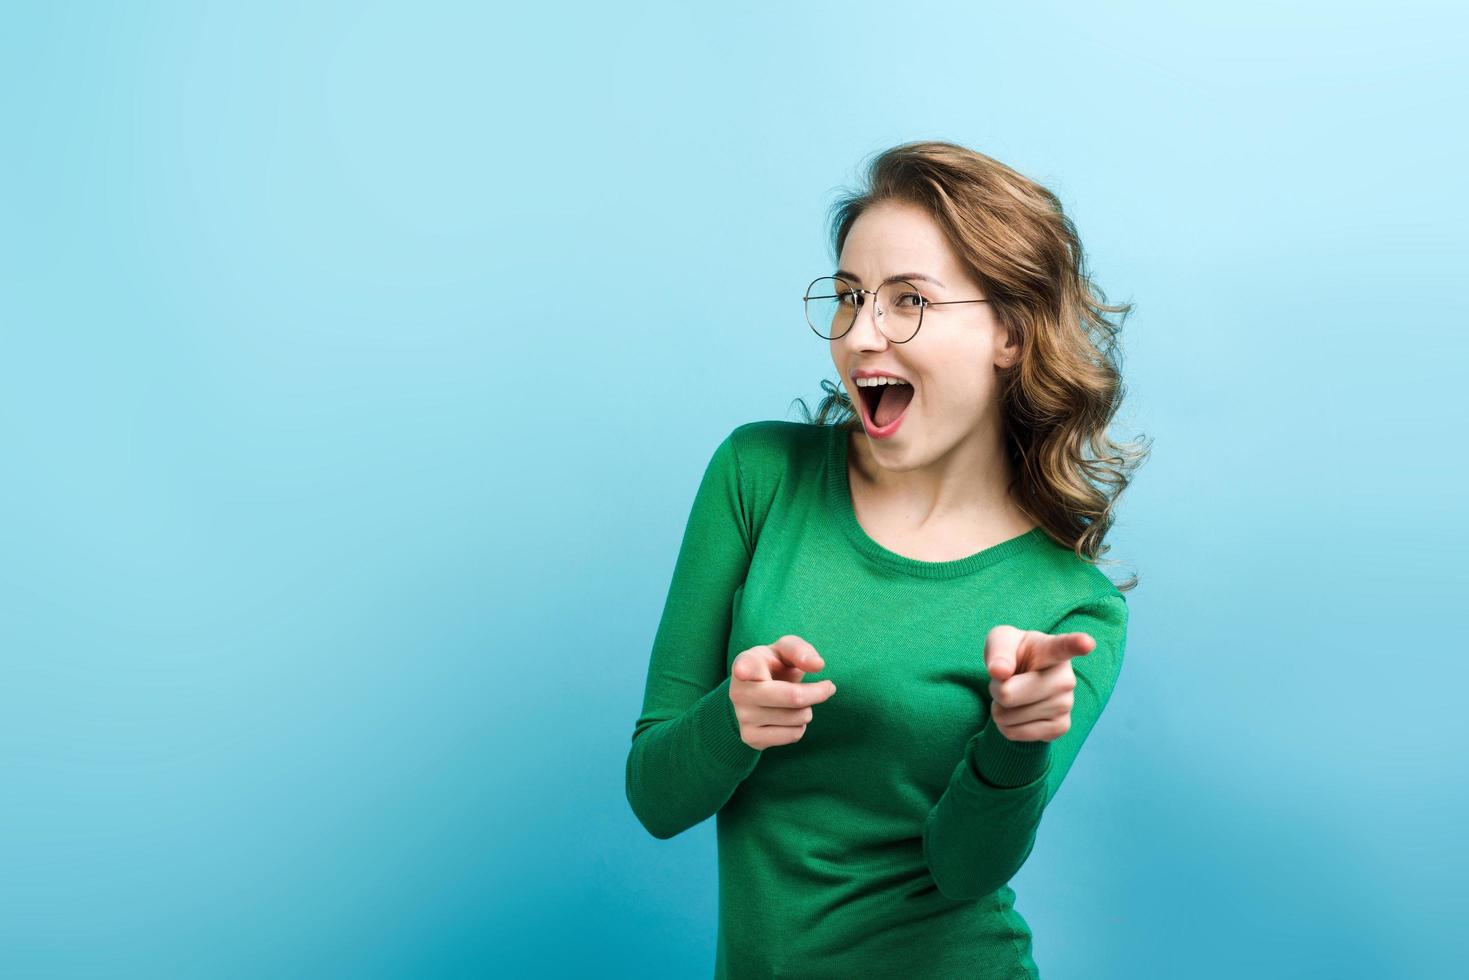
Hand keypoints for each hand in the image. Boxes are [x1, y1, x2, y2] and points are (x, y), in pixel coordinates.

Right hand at [730, 635, 837, 749]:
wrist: (755, 692)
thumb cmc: (774, 665)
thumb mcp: (785, 650)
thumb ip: (801, 650)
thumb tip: (817, 665)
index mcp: (746, 663)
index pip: (745, 667)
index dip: (744, 669)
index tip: (742, 670)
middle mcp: (739, 691)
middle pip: (794, 697)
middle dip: (818, 693)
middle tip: (828, 687)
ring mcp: (743, 717)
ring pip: (798, 718)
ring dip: (807, 710)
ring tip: (796, 702)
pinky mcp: (750, 738)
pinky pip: (793, 735)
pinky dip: (799, 726)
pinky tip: (788, 717)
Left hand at [983, 624, 1096, 742]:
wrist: (1021, 681)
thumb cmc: (1012, 655)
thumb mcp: (1001, 642)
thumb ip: (998, 651)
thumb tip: (1000, 672)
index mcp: (1052, 648)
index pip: (1065, 646)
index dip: (1077, 643)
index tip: (1086, 642)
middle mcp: (1065, 677)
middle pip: (1008, 694)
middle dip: (995, 689)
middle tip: (1008, 679)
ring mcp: (1066, 704)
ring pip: (1009, 716)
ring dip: (1000, 708)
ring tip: (1017, 694)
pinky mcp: (1061, 727)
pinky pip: (1014, 733)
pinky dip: (1005, 726)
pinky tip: (1019, 712)